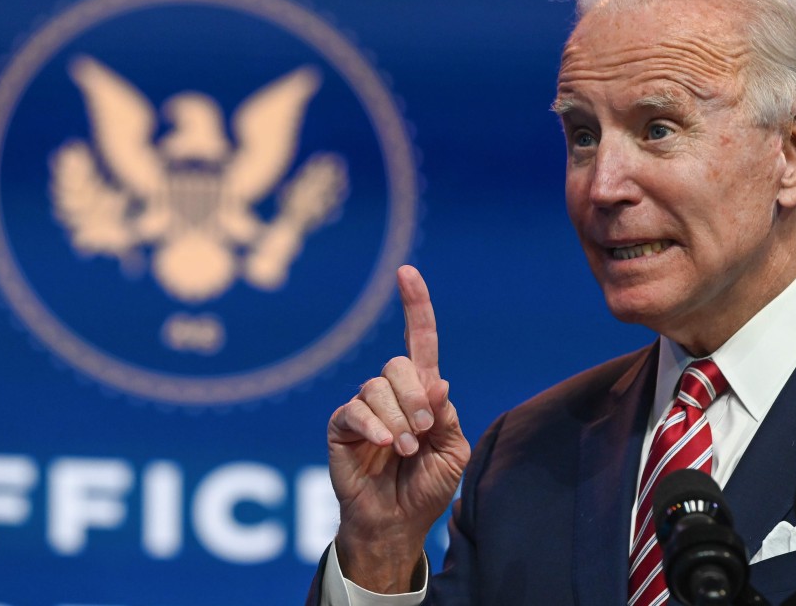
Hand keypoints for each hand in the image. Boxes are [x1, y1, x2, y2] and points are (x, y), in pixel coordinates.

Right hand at [327, 265, 470, 592]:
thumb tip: (438, 380)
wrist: (399, 522)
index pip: (419, 340)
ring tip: (407, 451)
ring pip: (377, 388)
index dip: (415, 306)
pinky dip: (375, 427)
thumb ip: (446, 415)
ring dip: (399, 421)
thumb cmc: (428, 486)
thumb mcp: (453, 450)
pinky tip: (387, 446)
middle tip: (424, 432)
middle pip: (398, 365)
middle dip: (416, 397)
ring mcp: (364, 408)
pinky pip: (355, 411)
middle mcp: (391, 393)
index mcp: (421, 392)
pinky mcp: (342, 427)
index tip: (407, 272)